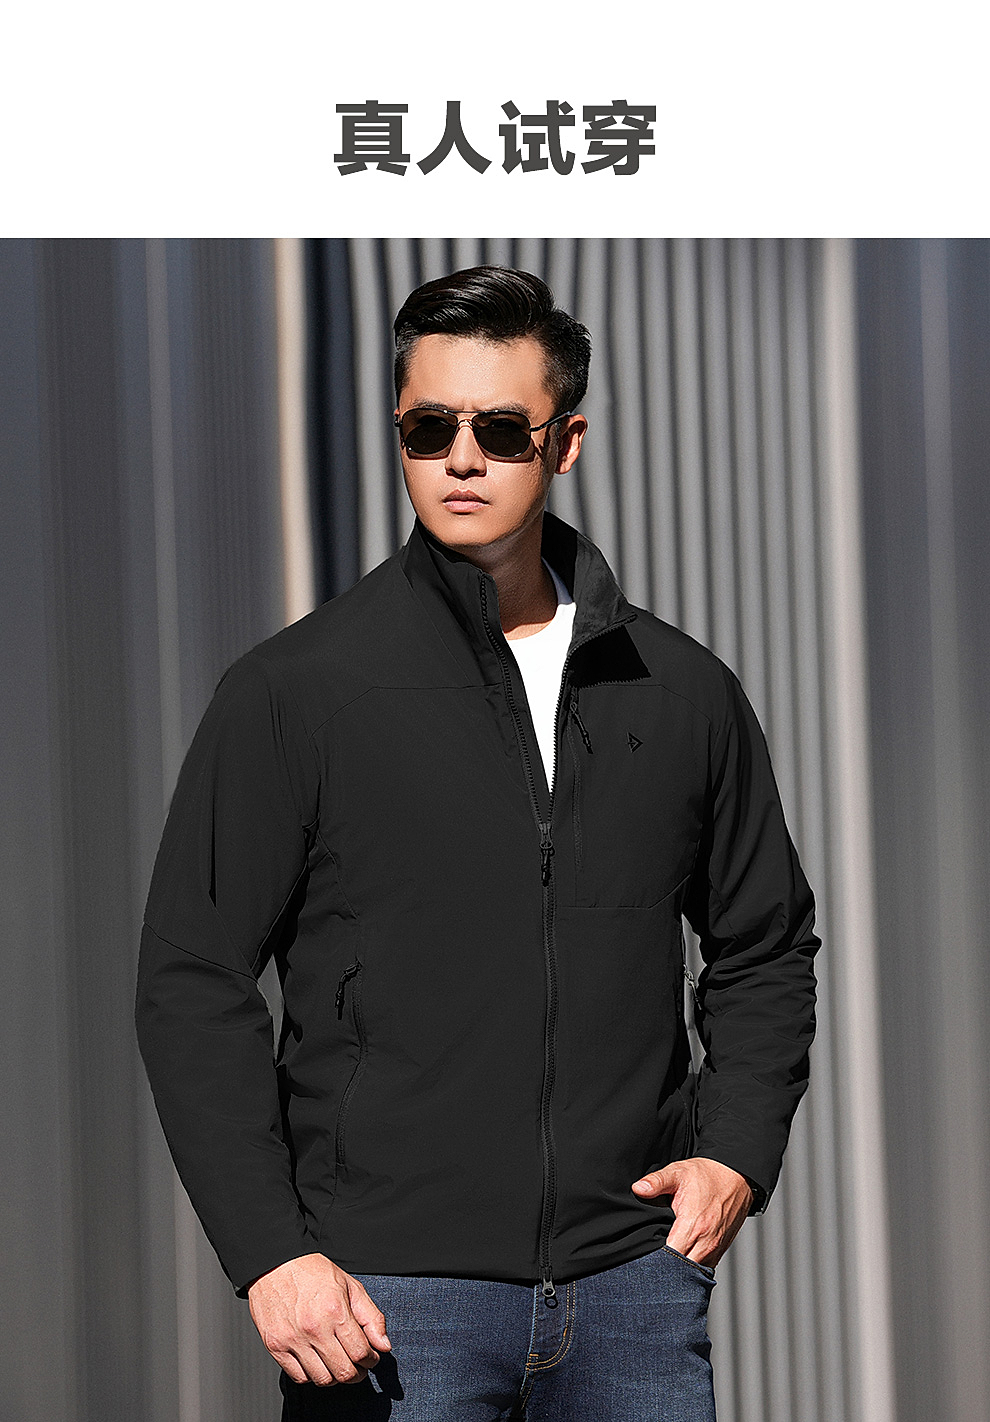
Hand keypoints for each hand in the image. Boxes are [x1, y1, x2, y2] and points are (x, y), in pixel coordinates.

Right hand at [248, 1252, 390, 1385]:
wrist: (275, 1263)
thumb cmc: (312, 1271)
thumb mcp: (350, 1286)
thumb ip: (371, 1317)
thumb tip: (384, 1345)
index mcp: (335, 1311)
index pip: (361, 1353)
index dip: (371, 1360)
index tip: (371, 1357)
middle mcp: (314, 1328)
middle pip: (344, 1372)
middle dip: (357, 1374)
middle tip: (359, 1367)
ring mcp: (293, 1340)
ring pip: (322, 1380)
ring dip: (336, 1377)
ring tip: (338, 1365)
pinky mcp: (275, 1347)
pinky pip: (299, 1377)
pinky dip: (312, 1375)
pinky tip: (317, 1362)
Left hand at [631, 1157, 753, 1267]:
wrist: (736, 1176)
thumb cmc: (707, 1175)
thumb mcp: (678, 1172)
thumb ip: (656, 1181)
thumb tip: (638, 1188)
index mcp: (693, 1225)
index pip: (671, 1257)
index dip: (656, 1260)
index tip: (645, 1255)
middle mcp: (706, 1242)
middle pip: (682, 1271)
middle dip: (666, 1269)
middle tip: (651, 1262)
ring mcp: (716, 1248)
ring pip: (694, 1272)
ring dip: (680, 1270)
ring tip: (665, 1261)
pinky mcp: (721, 1249)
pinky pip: (705, 1267)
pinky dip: (692, 1266)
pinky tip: (681, 1257)